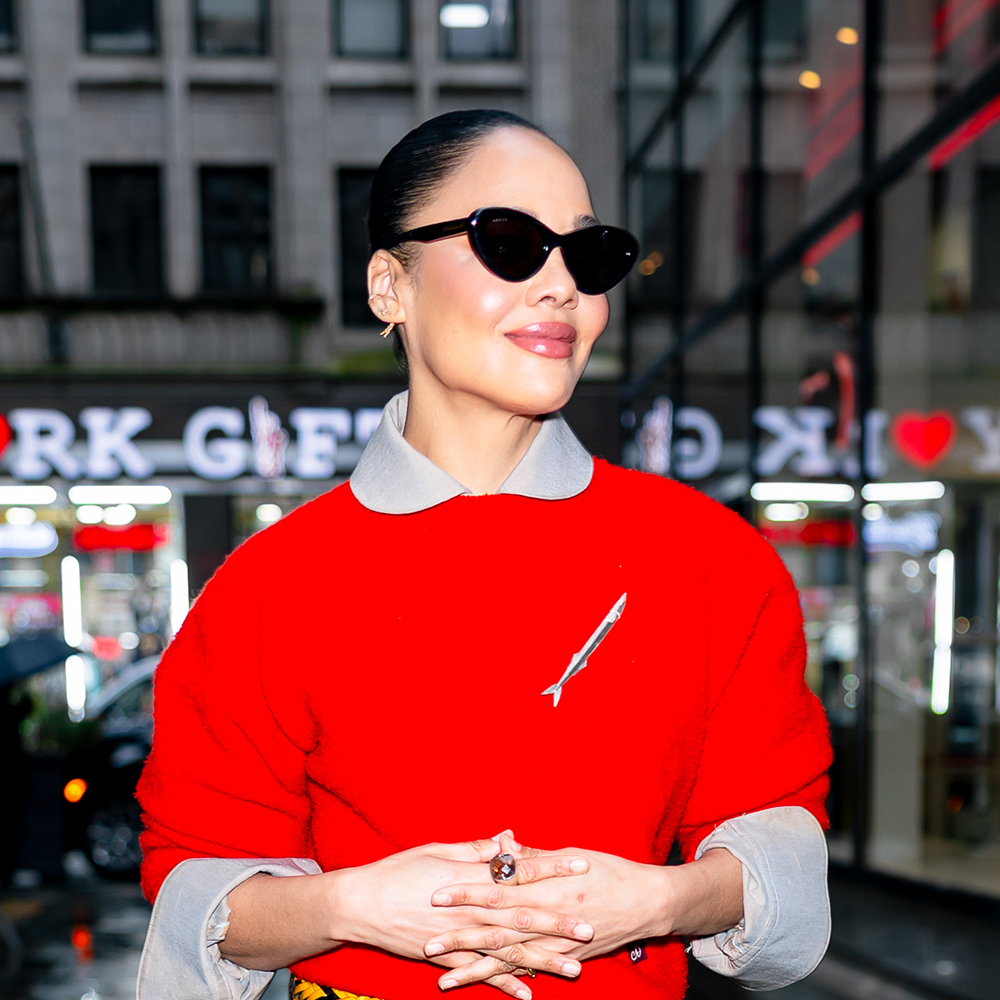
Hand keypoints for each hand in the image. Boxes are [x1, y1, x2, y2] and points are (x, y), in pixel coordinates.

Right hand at [333, 835, 593, 996]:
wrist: (361, 904)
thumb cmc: (399, 870)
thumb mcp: (439, 850)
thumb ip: (477, 850)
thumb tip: (508, 839)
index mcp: (472, 878)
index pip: (521, 871)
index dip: (552, 868)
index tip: (581, 866)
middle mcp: (472, 910)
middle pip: (523, 916)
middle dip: (558, 922)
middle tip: (590, 927)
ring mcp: (460, 937)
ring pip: (509, 950)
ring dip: (542, 960)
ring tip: (574, 968)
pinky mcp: (447, 958)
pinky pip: (481, 974)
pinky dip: (504, 983)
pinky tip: (528, 994)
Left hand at [425, 837, 741, 989]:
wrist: (648, 903)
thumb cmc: (608, 871)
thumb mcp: (568, 855)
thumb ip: (532, 856)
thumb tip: (501, 844)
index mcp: (547, 885)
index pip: (498, 888)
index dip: (467, 891)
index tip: (437, 891)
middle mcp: (548, 917)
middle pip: (497, 928)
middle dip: (460, 935)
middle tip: (427, 940)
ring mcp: (556, 943)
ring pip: (509, 957)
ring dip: (475, 967)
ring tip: (442, 975)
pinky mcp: (564, 959)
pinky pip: (530, 972)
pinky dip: (507, 981)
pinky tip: (485, 988)